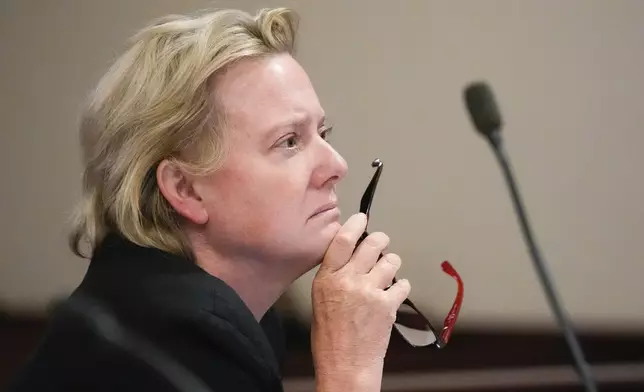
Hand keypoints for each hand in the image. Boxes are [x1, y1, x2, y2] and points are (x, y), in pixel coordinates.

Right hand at [311, 213, 410, 391]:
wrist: (345, 365)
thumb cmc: (330, 337)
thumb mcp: (321, 299)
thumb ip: (335, 275)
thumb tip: (353, 254)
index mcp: (327, 279)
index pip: (342, 241)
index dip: (354, 225)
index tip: (362, 218)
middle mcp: (348, 281)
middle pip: (372, 244)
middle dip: (380, 240)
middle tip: (381, 242)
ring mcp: (370, 292)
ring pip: (391, 261)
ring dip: (391, 264)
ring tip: (386, 275)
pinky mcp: (388, 305)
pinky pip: (403, 284)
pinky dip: (400, 288)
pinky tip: (392, 296)